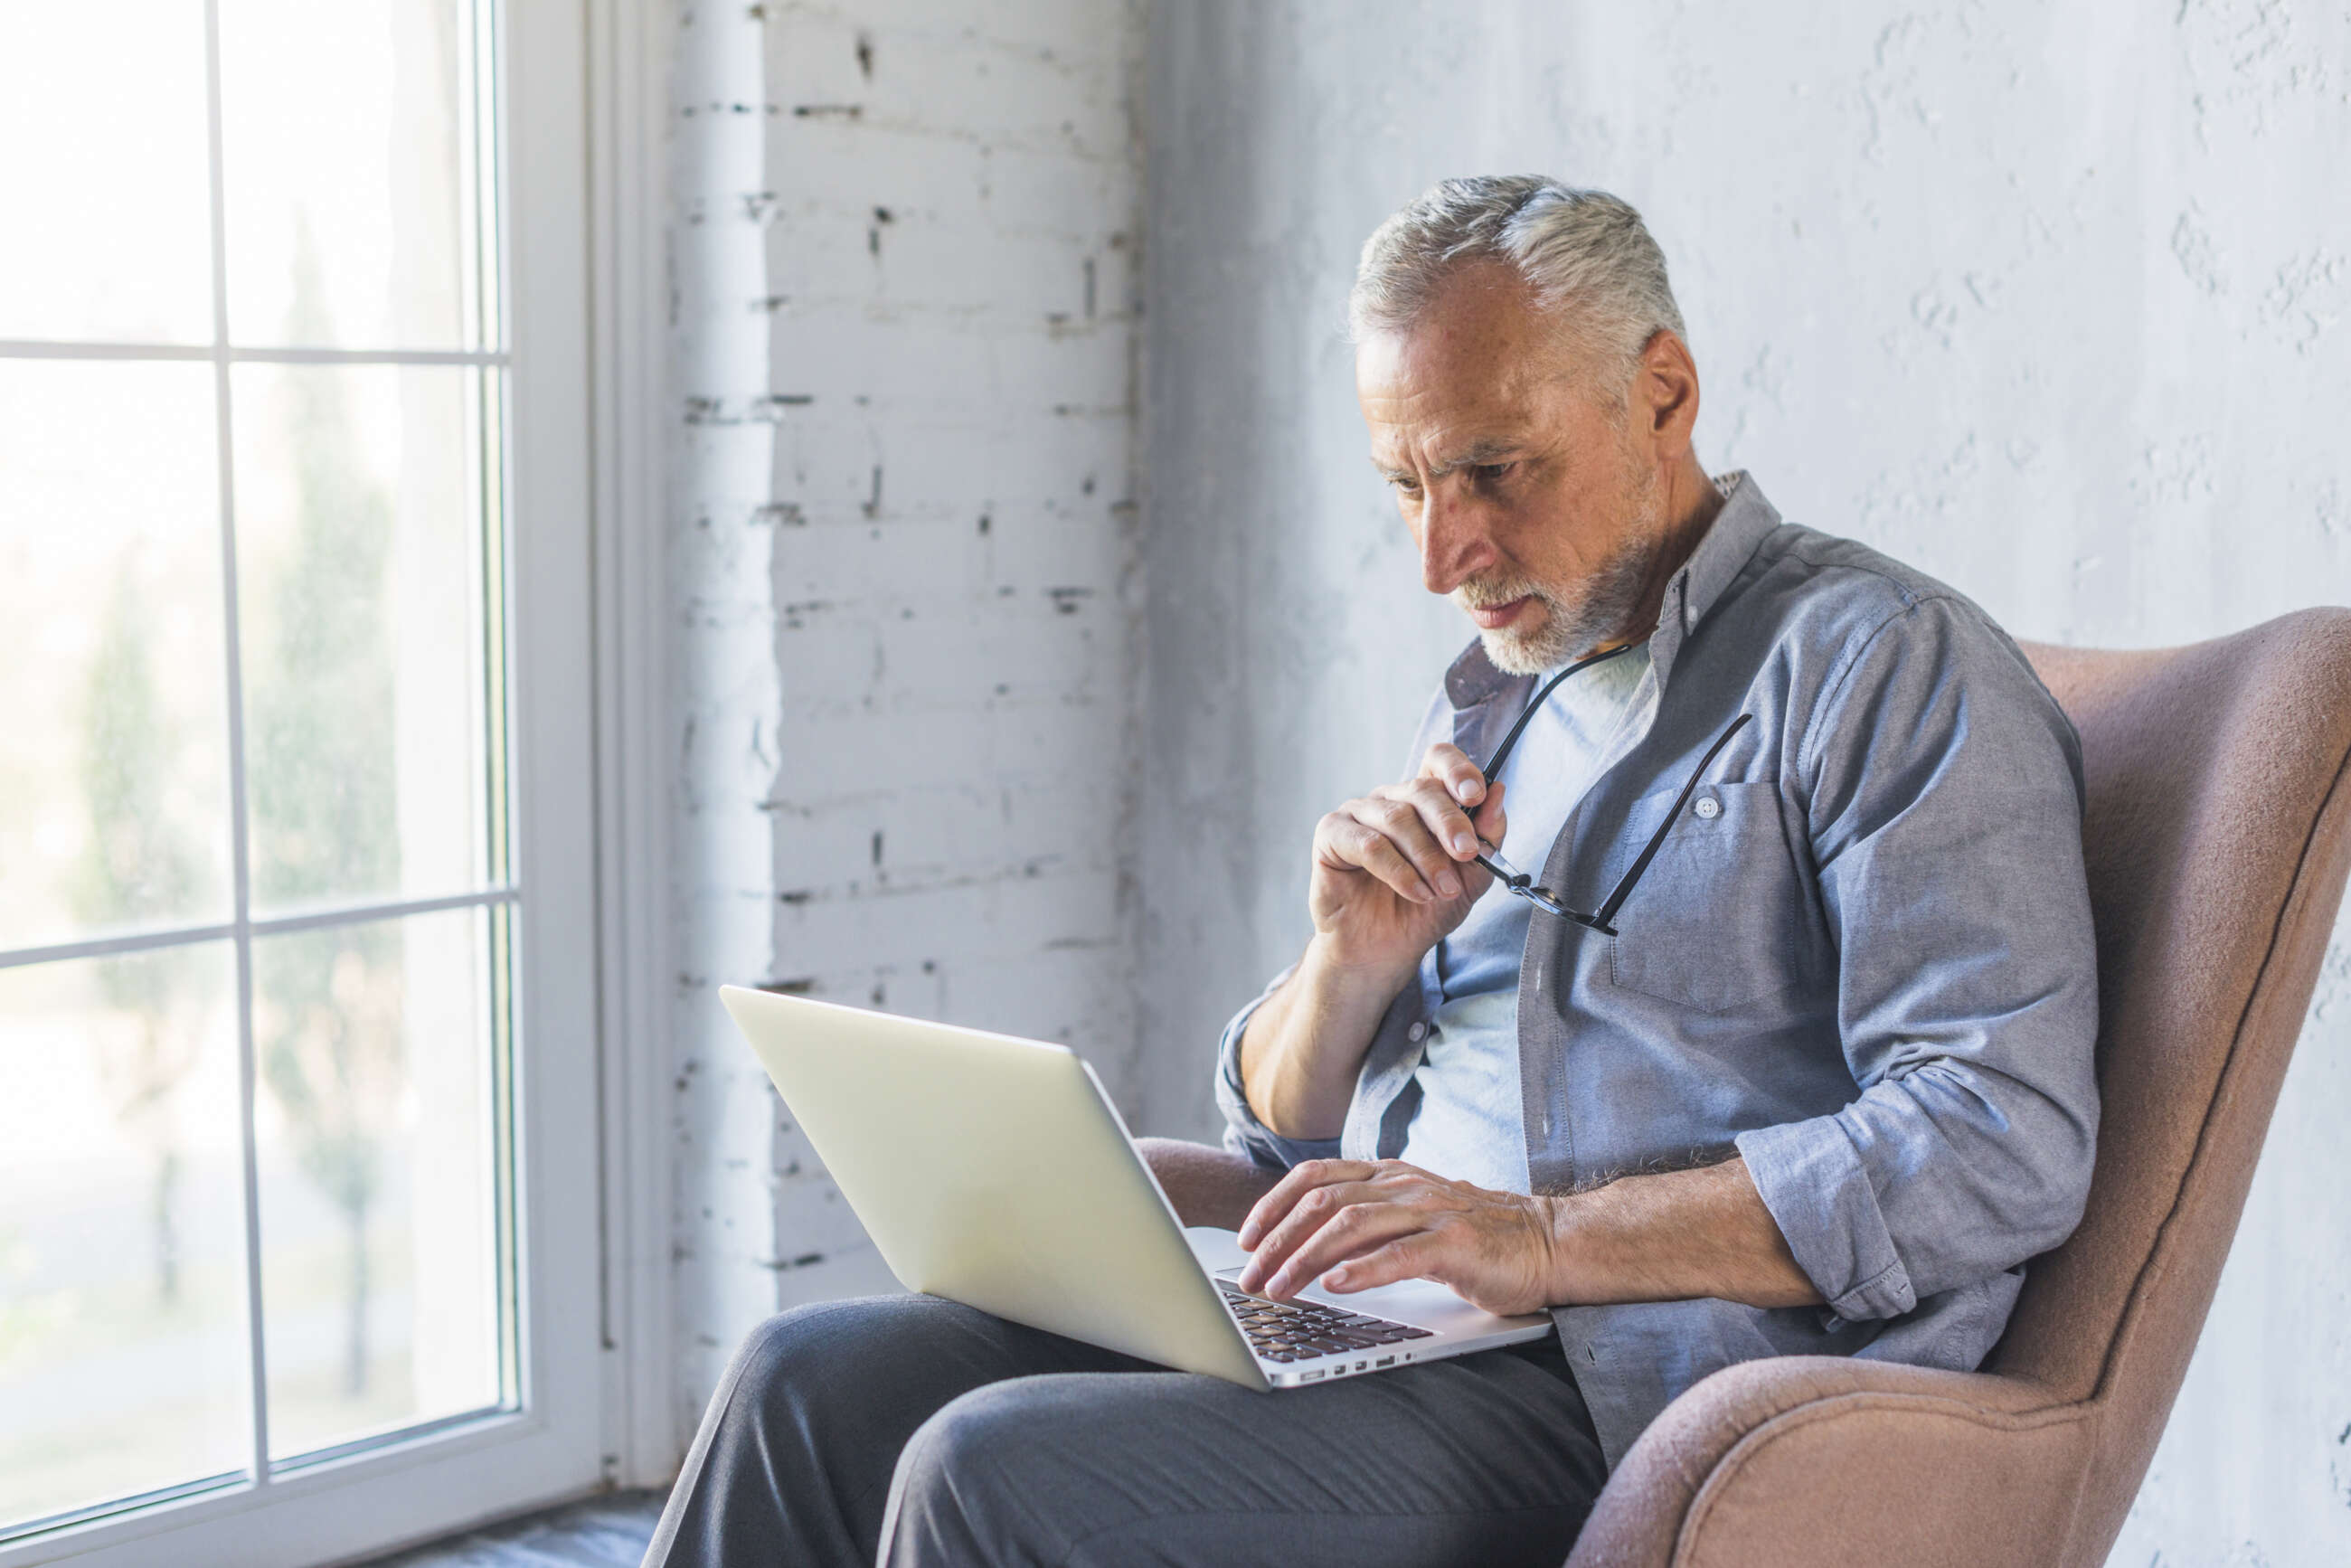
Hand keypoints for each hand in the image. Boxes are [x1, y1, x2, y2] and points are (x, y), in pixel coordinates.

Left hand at [1233, 1158, 1559, 1316]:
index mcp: (1388, 1175)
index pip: (1315, 1176)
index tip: (1246, 1238)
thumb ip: (1367, 1220)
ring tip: (1280, 1288)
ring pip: (1352, 1225)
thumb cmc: (1475, 1238)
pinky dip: (1363, 1270)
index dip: (1274, 1204)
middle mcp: (1403, 1186)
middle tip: (1252, 1278)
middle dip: (1278, 1241)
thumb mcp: (1411, 1217)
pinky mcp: (1456, 1244)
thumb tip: (1304, 1245)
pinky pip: (1401, 1254)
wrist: (1546, 1243)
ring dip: (1306, 1259)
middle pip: (1323, 1203)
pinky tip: (1335, 1285)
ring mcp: (1431, 1211)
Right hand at [1308, 743, 1506, 979]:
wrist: (1386, 951)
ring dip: (1427, 858)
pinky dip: (1398, 870)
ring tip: (1441, 889)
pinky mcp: (1331, 834)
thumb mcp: (1470, 876)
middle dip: (1450, 823)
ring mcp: (1358, 814)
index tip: (1477, 794)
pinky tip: (1416, 893)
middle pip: (1422, 789)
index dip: (1458, 769)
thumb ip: (1487, 837)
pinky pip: (1368, 843)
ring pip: (1397, 818)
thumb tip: (1498, 794)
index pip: (1438, 759)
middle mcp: (1390, 799)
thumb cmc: (1424, 910)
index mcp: (1423, 800)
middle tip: (1466, 854)